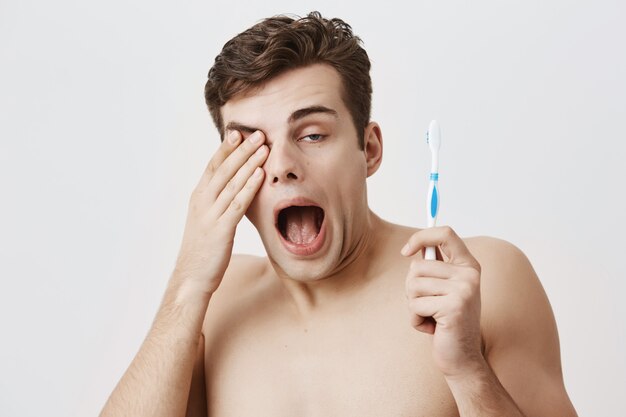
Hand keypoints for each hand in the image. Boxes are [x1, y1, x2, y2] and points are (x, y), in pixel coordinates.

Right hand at [174, 130, 267, 295]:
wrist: (191, 277)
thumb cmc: (203, 249)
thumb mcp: (206, 219)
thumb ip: (216, 202)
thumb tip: (231, 187)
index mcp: (198, 197)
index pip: (212, 166)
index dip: (226, 149)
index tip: (238, 133)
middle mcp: (202, 202)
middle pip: (223, 169)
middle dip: (241, 150)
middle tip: (258, 133)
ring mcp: (210, 215)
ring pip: (232, 183)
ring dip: (249, 163)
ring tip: (264, 148)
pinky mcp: (221, 229)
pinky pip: (237, 204)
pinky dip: (249, 187)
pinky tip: (260, 175)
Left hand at [401, 226, 483, 377]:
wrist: (461, 357)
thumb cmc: (446, 321)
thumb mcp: (443, 289)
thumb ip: (434, 267)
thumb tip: (416, 246)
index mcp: (468, 265)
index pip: (445, 234)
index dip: (421, 237)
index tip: (405, 251)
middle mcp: (469, 274)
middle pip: (417, 266)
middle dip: (411, 288)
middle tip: (428, 305)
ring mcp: (464, 290)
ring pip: (412, 285)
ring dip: (413, 306)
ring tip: (431, 316)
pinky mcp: (454, 307)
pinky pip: (415, 305)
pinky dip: (416, 320)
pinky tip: (432, 328)